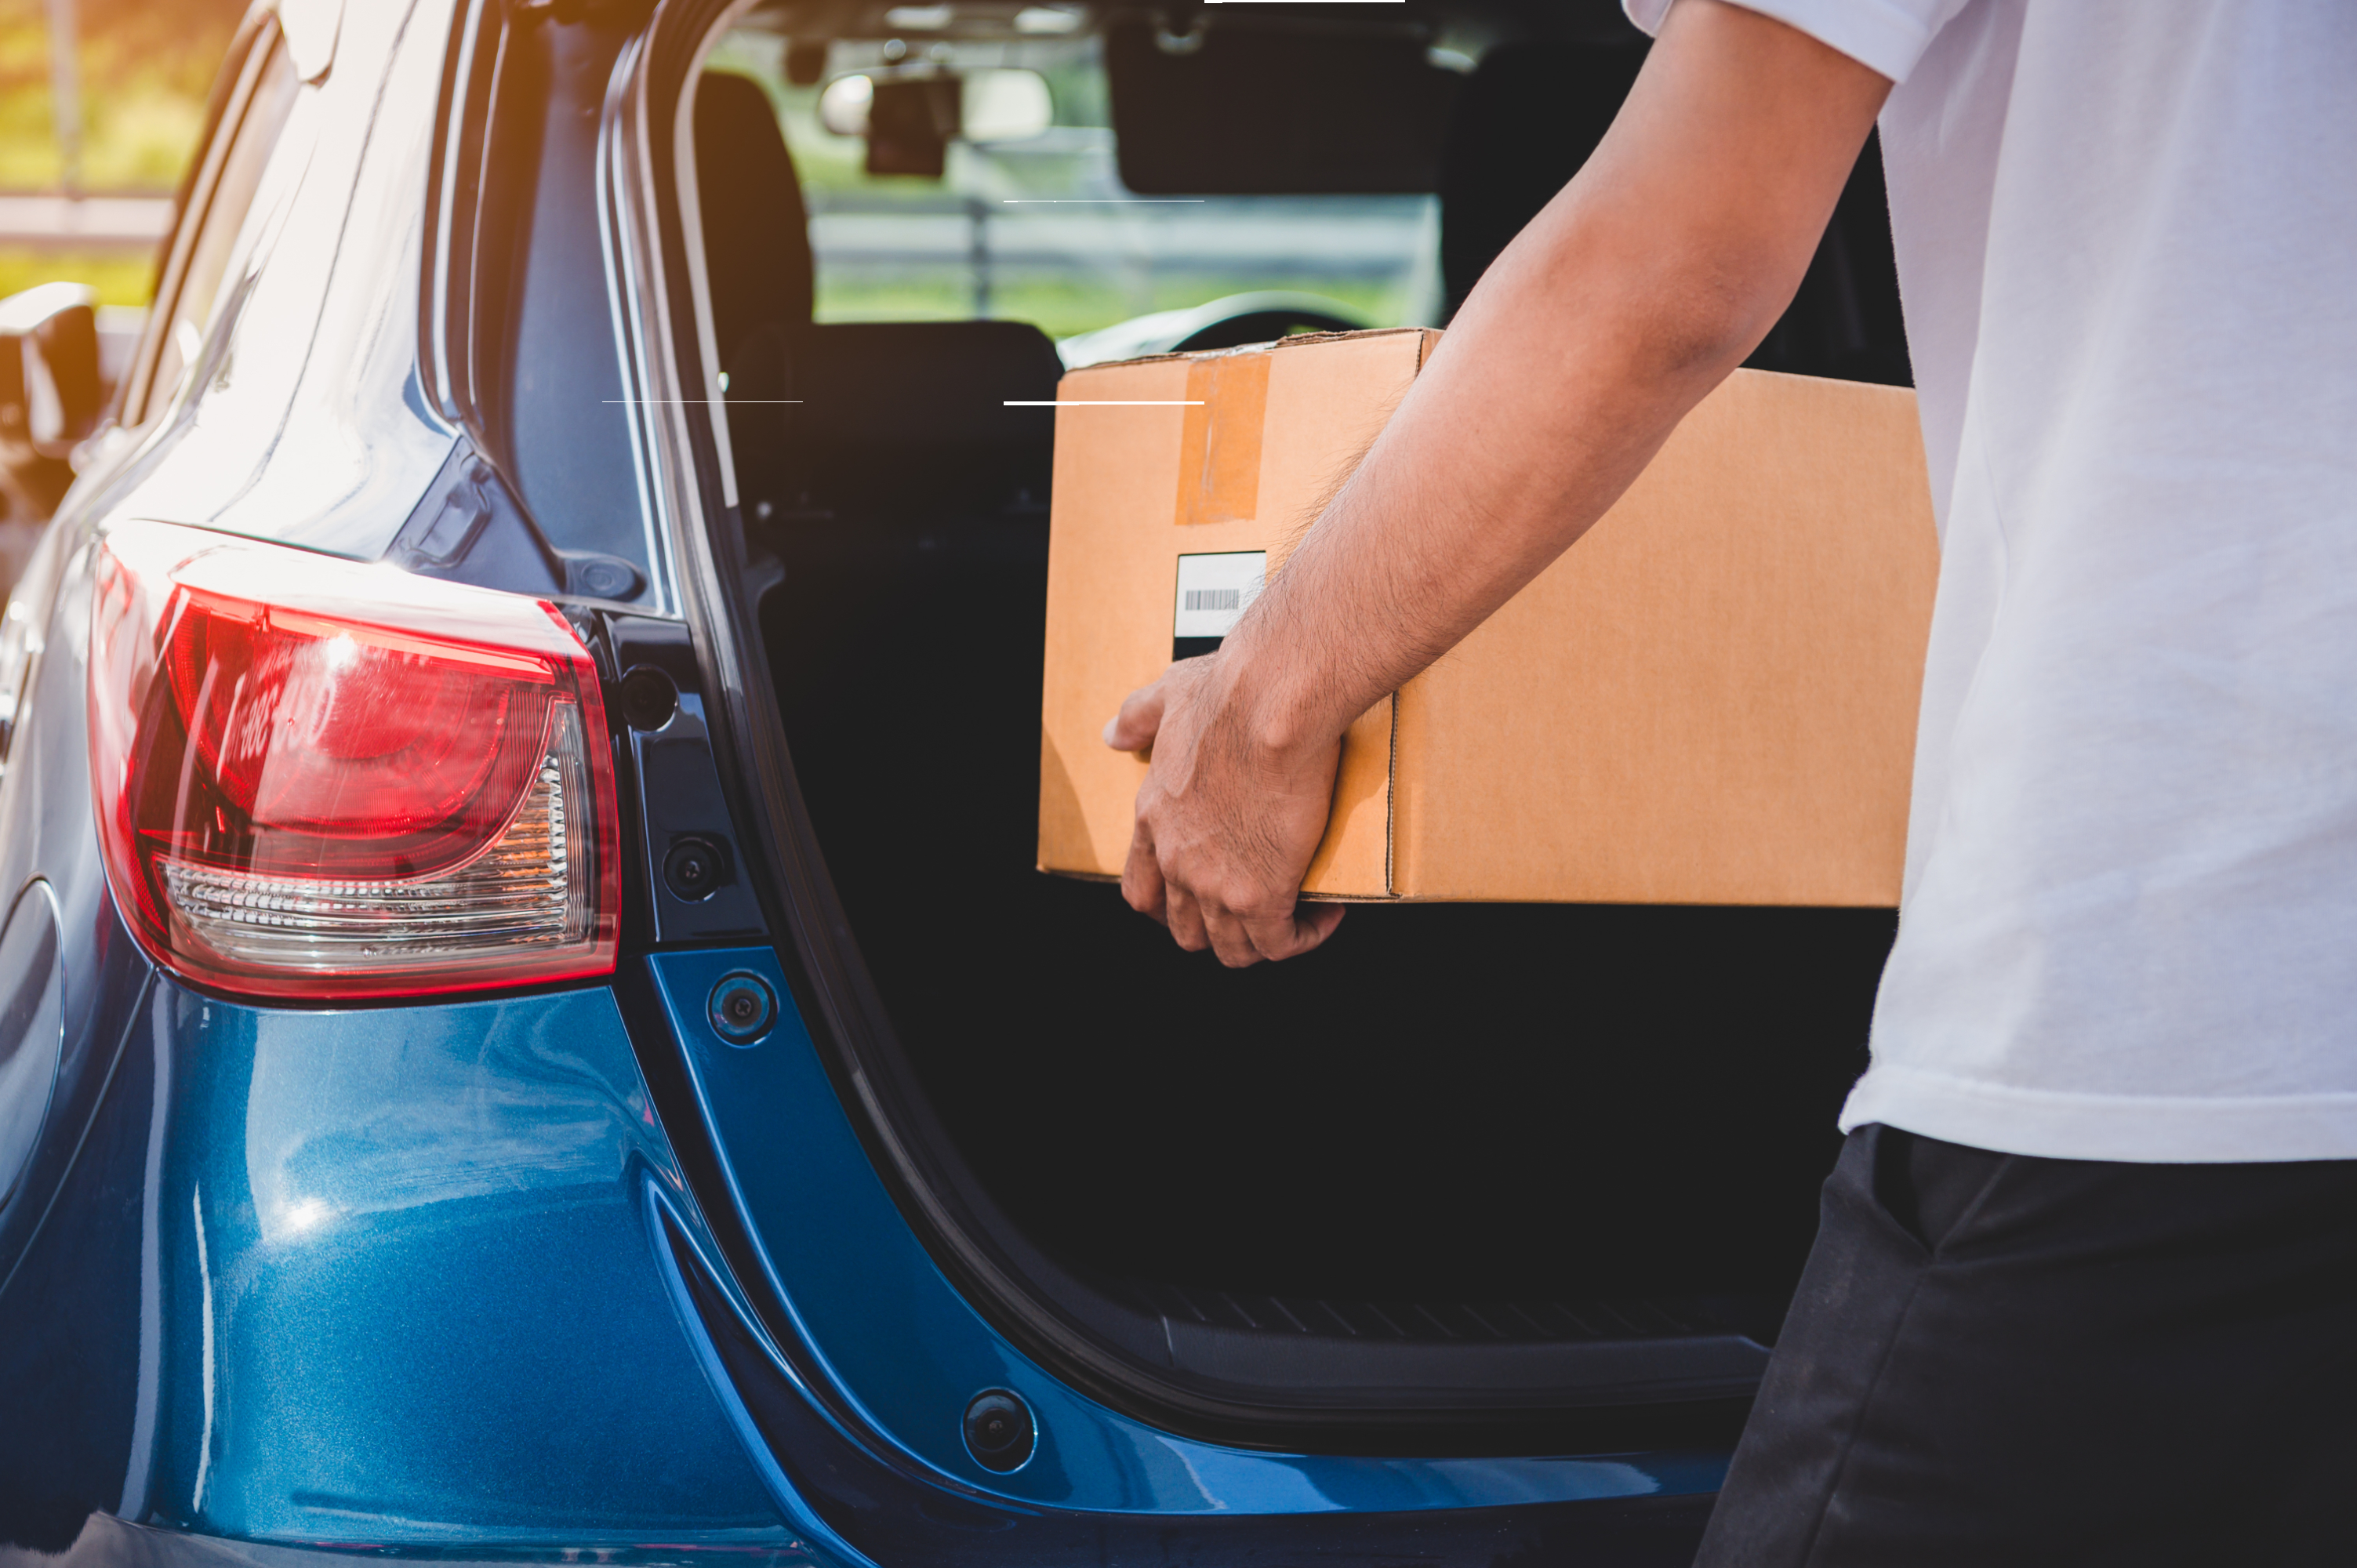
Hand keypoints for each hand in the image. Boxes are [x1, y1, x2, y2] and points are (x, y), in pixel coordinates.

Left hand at [1104, 653, 1347, 966]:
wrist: (1272, 706)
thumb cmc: (1230, 695)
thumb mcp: (1168, 696)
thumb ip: (1139, 717)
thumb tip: (1114, 733)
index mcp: (1153, 819)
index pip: (1142, 892)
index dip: (1168, 909)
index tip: (1196, 904)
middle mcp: (1176, 861)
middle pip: (1186, 931)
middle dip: (1220, 931)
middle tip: (1255, 913)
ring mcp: (1214, 885)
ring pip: (1232, 950)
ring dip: (1264, 943)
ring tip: (1296, 920)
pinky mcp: (1260, 896)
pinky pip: (1279, 944)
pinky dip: (1304, 937)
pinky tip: (1326, 914)